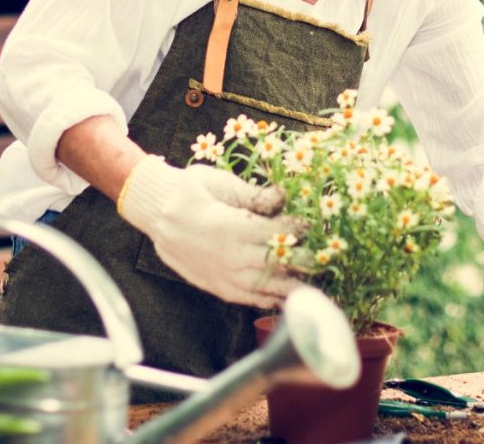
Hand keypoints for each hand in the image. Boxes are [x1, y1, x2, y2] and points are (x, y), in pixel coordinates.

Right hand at [118, 155, 304, 307]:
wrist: (156, 213)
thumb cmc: (189, 190)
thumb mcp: (218, 182)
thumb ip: (251, 194)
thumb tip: (283, 196)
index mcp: (228, 227)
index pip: (272, 232)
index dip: (296, 229)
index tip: (313, 224)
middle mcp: (228, 256)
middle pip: (275, 262)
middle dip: (303, 261)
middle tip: (327, 257)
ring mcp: (223, 276)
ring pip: (265, 287)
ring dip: (293, 287)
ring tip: (319, 284)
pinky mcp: (218, 287)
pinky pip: (249, 299)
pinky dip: (271, 300)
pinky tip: (290, 298)